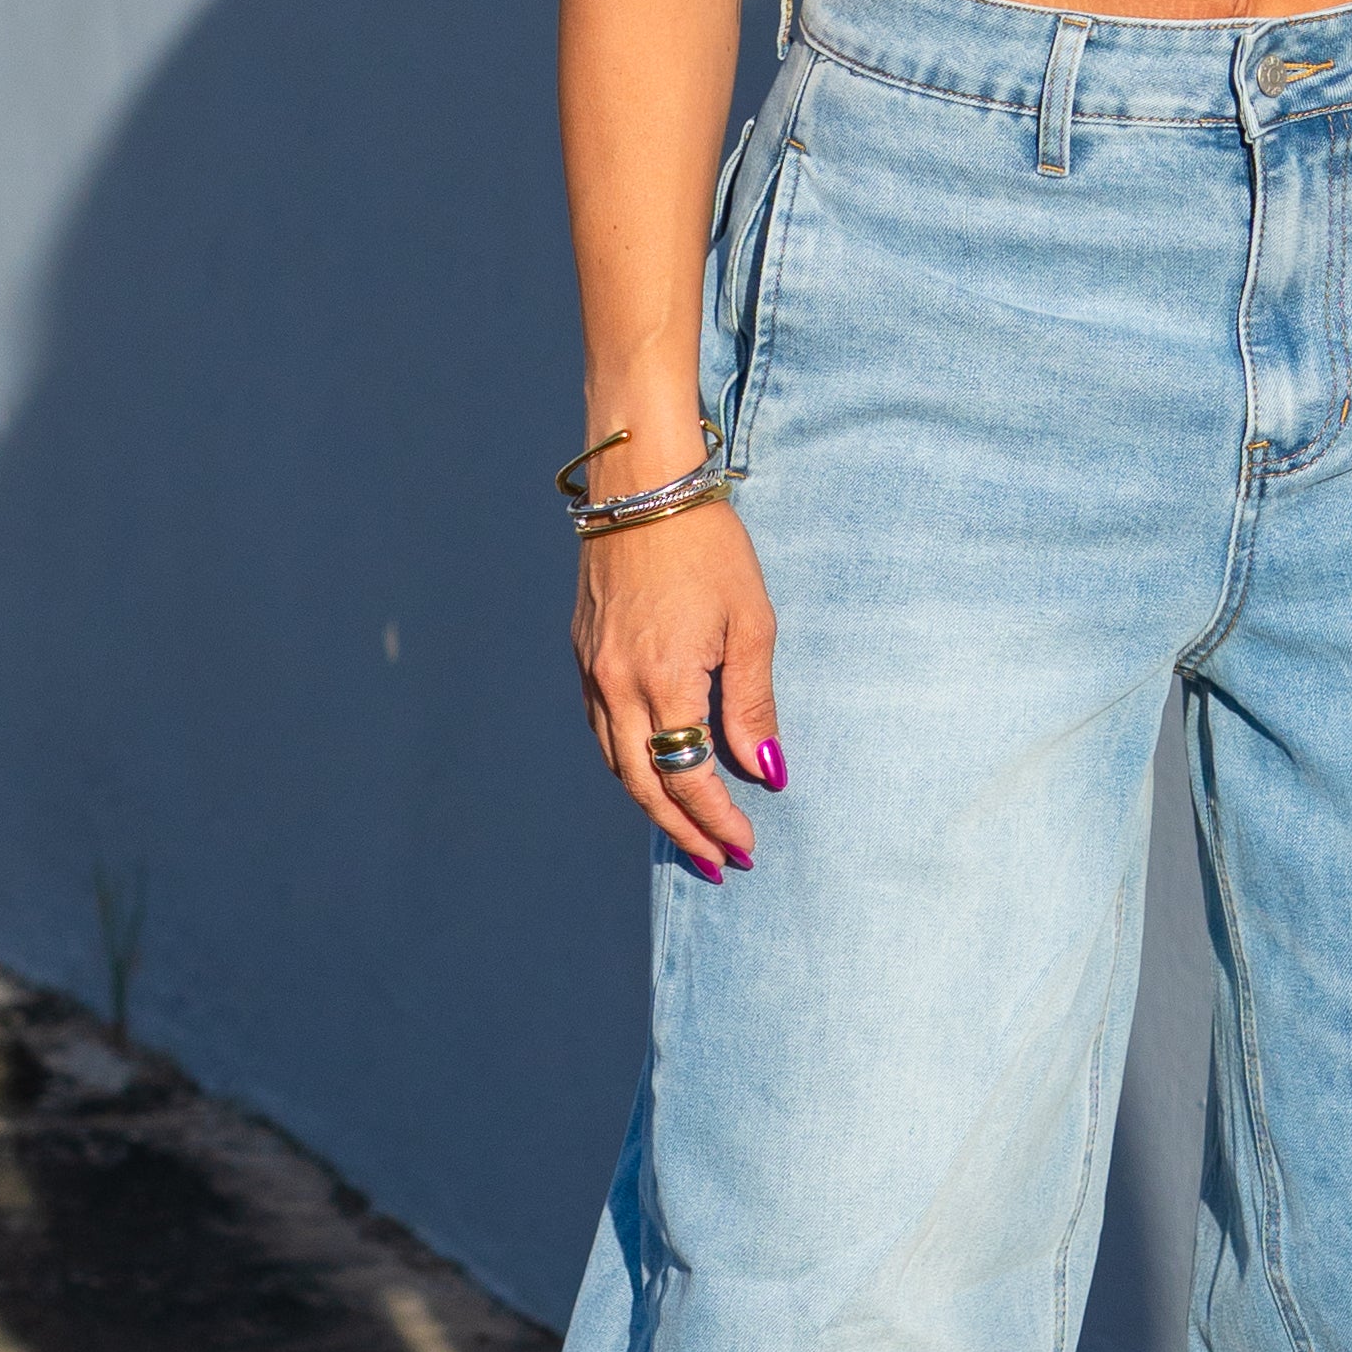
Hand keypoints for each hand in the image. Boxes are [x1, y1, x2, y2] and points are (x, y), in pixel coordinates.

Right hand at [573, 498, 784, 881]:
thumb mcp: (752, 623)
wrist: (642, 487)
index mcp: (663, 680)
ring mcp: (594, 671)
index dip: (718, 819)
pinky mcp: (584, 654)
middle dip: (683, 831)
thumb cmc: (708, 546)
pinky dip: (628, 764)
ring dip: (652, 805)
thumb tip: (767, 770)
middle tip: (718, 864)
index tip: (746, 847)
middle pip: (645, 785)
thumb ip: (754, 703)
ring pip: (616, 763)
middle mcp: (617, 685)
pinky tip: (653, 773)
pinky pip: (601, 730)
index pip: (689, 776)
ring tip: (689, 833)